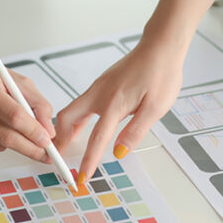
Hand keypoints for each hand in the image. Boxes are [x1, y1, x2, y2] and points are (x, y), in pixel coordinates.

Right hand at [0, 47, 54, 159]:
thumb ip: (36, 102)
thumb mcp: (13, 79)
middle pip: (5, 135)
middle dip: (29, 148)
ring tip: (11, 125)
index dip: (33, 130)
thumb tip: (47, 130)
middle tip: (45, 154)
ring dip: (14, 142)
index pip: (13, 115)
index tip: (47, 140)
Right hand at [54, 39, 183, 183]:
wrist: (162, 45)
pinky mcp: (104, 82)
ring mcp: (100, 86)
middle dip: (61, 139)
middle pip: (68, 118)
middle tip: (60, 158)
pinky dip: (77, 117)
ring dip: (67, 128)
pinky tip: (83, 125)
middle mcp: (101, 93)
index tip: (81, 178)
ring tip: (67, 146)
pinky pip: (83, 102)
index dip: (88, 161)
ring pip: (73, 109)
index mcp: (114, 103)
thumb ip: (135, 131)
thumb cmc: (162, 73)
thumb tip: (119, 152)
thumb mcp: (156, 107)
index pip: (96, 139)